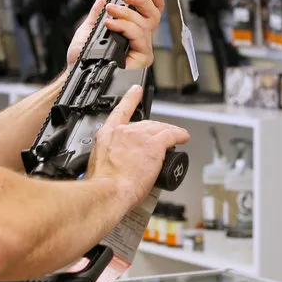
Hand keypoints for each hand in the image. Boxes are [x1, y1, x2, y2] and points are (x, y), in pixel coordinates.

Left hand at [66, 0, 164, 71]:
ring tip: (110, 13)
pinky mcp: (142, 59)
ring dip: (127, 15)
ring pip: (145, 25)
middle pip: (152, 16)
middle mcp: (139, 40)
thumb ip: (97, 13)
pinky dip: (126, 28)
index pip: (148, 15)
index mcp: (130, 32)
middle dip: (140, 1)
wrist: (77, 71)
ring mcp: (142, 49)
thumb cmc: (82, 57)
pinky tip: (112, 25)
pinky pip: (140, 38)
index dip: (153, 1)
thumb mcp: (88, 29)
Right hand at [86, 85, 189, 208]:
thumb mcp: (98, 165)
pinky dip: (179, 135)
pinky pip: (171, 135)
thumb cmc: (102, 183)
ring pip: (159, 129)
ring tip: (177, 136)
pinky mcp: (154, 146)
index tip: (135, 91)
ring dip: (169, 132)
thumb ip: (108, 159)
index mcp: (107, 135)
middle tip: (160, 137)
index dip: (130, 99)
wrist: (109, 191)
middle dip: (154, 129)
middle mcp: (123, 132)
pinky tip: (184, 137)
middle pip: (144, 123)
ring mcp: (139, 137)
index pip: (120, 111)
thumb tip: (113, 167)